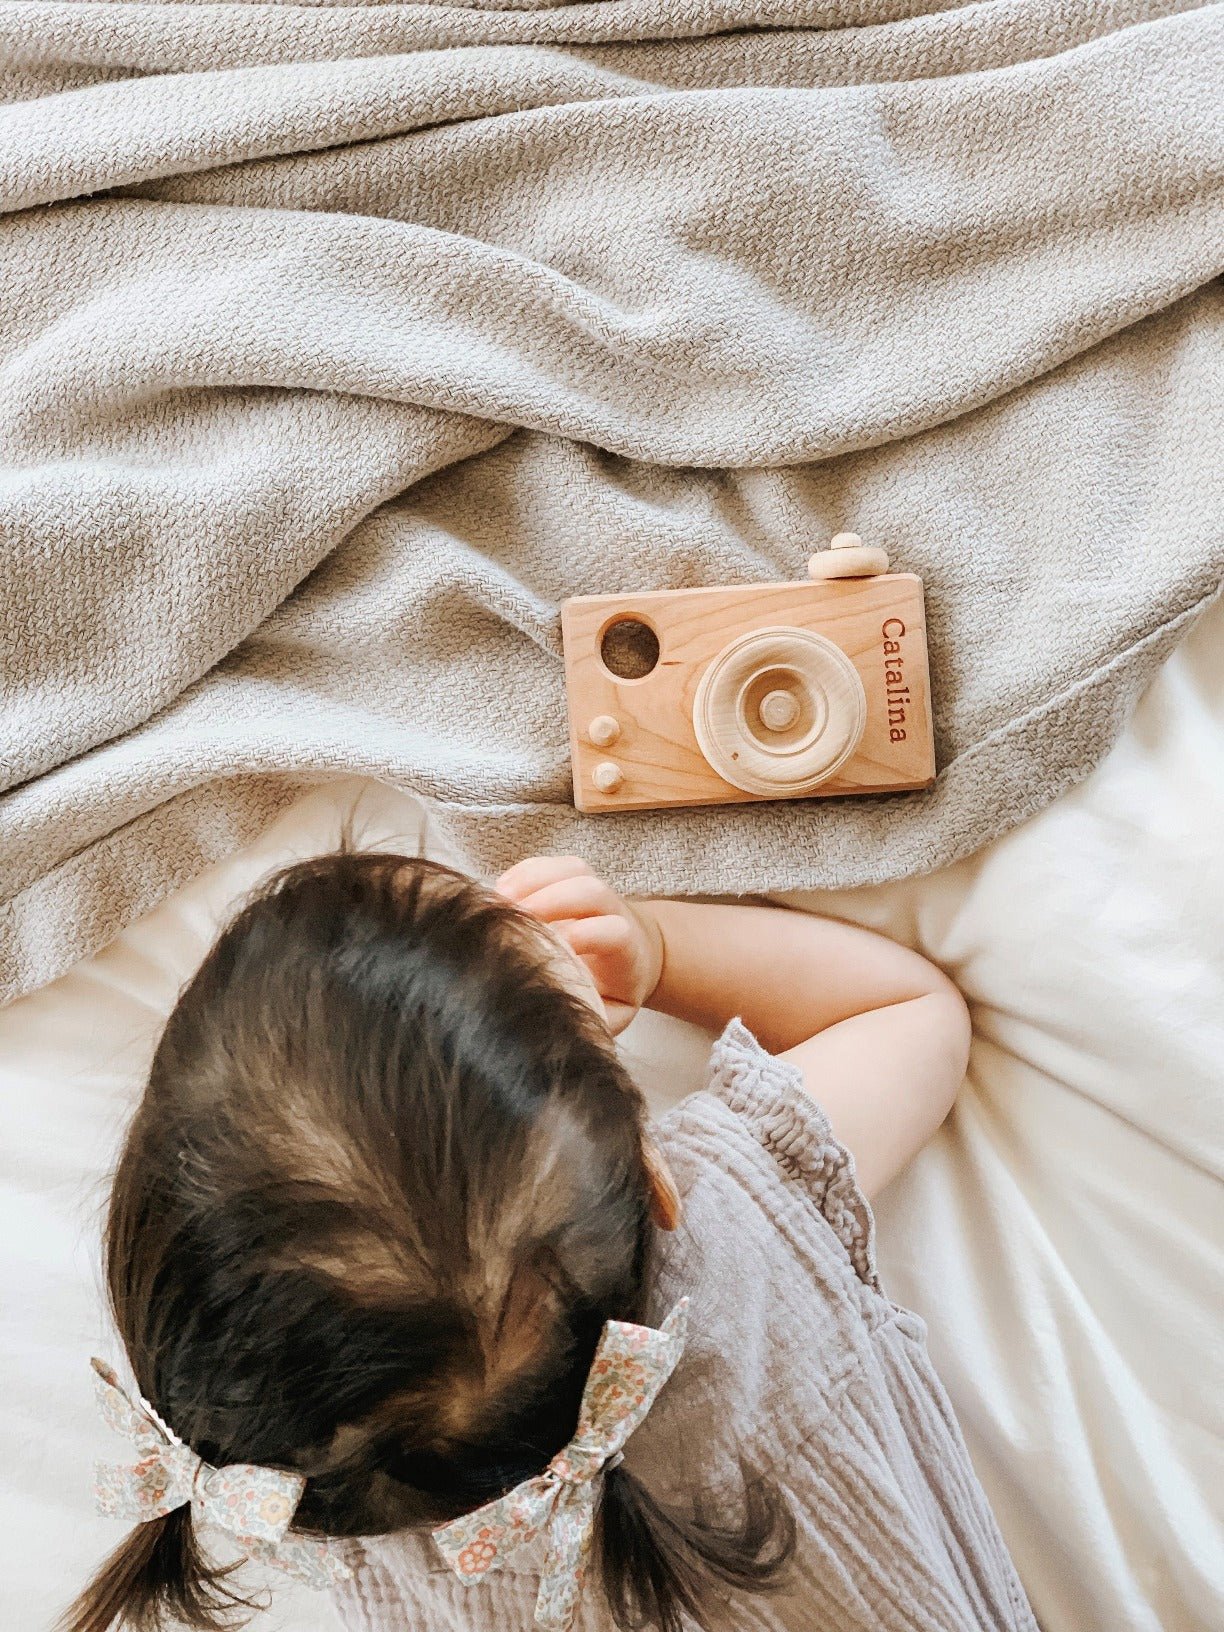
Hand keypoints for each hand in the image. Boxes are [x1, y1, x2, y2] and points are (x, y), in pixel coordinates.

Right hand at [492, 856, 662, 1035]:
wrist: (634, 957)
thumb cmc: (616, 992)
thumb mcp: (613, 1013)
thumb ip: (595, 1019)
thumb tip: (561, 1030)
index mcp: (627, 950)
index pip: (615, 931)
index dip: (587, 934)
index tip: (558, 948)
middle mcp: (613, 911)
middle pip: (591, 890)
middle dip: (554, 898)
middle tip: (516, 918)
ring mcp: (593, 891)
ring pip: (572, 869)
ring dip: (534, 879)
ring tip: (499, 900)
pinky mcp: (572, 879)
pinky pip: (551, 863)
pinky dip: (524, 872)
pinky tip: (499, 889)